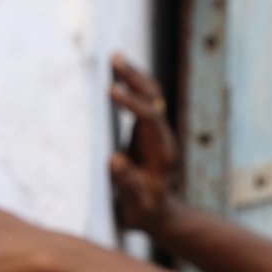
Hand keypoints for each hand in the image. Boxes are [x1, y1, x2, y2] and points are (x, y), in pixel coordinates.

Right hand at [108, 54, 180, 235]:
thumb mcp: (135, 206)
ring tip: (115, 57)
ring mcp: (155, 132)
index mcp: (161, 152)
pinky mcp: (146, 131)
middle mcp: (161, 136)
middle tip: (115, 60)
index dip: (132, 103)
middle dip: (135, 79)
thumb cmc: (142, 212)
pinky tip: (116, 72)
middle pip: (154, 99)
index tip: (110, 92)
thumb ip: (128, 185)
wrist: (156, 214)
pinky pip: (142, 101)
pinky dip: (130, 85)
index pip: (150, 118)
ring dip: (134, 76)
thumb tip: (116, 160)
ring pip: (150, 96)